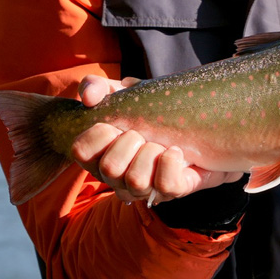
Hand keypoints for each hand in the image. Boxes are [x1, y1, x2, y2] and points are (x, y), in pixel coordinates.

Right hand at [68, 75, 242, 205]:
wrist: (198, 117)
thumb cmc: (152, 108)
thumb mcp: (124, 92)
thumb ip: (99, 87)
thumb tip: (89, 97)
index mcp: (100, 154)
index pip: (80, 151)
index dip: (98, 133)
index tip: (115, 123)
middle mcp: (117, 177)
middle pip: (109, 167)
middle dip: (129, 141)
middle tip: (142, 132)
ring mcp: (145, 188)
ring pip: (136, 180)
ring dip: (151, 152)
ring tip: (161, 142)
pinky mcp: (173, 191)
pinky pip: (166, 186)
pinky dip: (171, 162)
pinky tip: (176, 150)